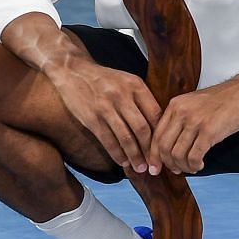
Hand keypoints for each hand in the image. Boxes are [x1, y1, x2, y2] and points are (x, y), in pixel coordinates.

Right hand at [47, 58, 161, 174]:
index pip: (155, 115)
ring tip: (140, 168)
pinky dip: (117, 154)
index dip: (161, 135)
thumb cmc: (104, 79)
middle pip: (142, 129)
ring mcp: (106, 107)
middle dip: (150, 151)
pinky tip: (122, 162)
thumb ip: (142, 100)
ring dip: (134, 157)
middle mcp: (122, 95)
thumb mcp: (127, 81)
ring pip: (126, 137)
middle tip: (155, 166)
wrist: (73, 70)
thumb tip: (159, 127)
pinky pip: (108, 140)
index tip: (164, 150)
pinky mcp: (91, 117)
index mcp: (136, 85)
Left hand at [148, 75, 238, 175]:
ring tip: (191, 167)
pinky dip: (194, 165)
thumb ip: (180, 119)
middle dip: (167, 164)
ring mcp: (194, 122)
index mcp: (175, 105)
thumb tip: (170, 145)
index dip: (154, 155)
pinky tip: (200, 165)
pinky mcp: (209, 131)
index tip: (156, 167)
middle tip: (176, 170)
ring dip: (183, 166)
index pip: (156, 135)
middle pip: (164, 147)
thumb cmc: (223, 100)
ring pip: (177, 154)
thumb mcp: (193, 103)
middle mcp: (181, 112)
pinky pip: (194, 156)